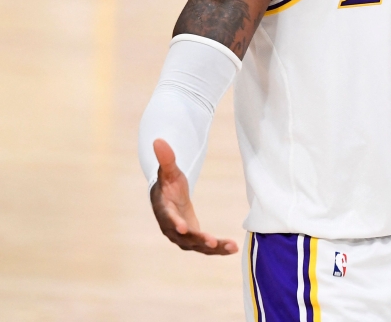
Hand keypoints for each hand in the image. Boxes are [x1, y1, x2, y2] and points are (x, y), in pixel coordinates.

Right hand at [149, 139, 237, 254]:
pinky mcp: (193, 239)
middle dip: (198, 240)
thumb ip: (166, 158)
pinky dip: (218, 249)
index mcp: (163, 210)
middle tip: (212, 242)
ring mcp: (181, 236)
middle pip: (184, 237)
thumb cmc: (168, 182)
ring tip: (231, 247)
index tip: (183, 228)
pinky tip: (233, 248)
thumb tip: (158, 140)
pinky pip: (205, 246)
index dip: (174, 223)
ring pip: (197, 245)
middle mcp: (170, 228)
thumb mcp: (168, 170)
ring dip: (213, 248)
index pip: (167, 218)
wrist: (167, 197)